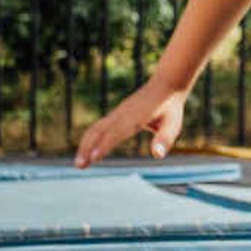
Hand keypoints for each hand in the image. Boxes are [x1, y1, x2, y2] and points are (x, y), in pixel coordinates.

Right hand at [71, 79, 189, 168]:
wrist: (166, 84)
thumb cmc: (170, 107)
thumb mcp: (173, 124)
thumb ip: (165, 139)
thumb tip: (157, 154)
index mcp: (136, 117)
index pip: (117, 133)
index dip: (104, 145)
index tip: (93, 158)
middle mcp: (123, 114)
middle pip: (99, 131)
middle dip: (87, 148)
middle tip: (78, 166)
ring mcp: (117, 113)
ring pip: (95, 128)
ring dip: (85, 145)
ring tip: (78, 164)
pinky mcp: (116, 115)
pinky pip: (99, 127)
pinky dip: (89, 139)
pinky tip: (86, 151)